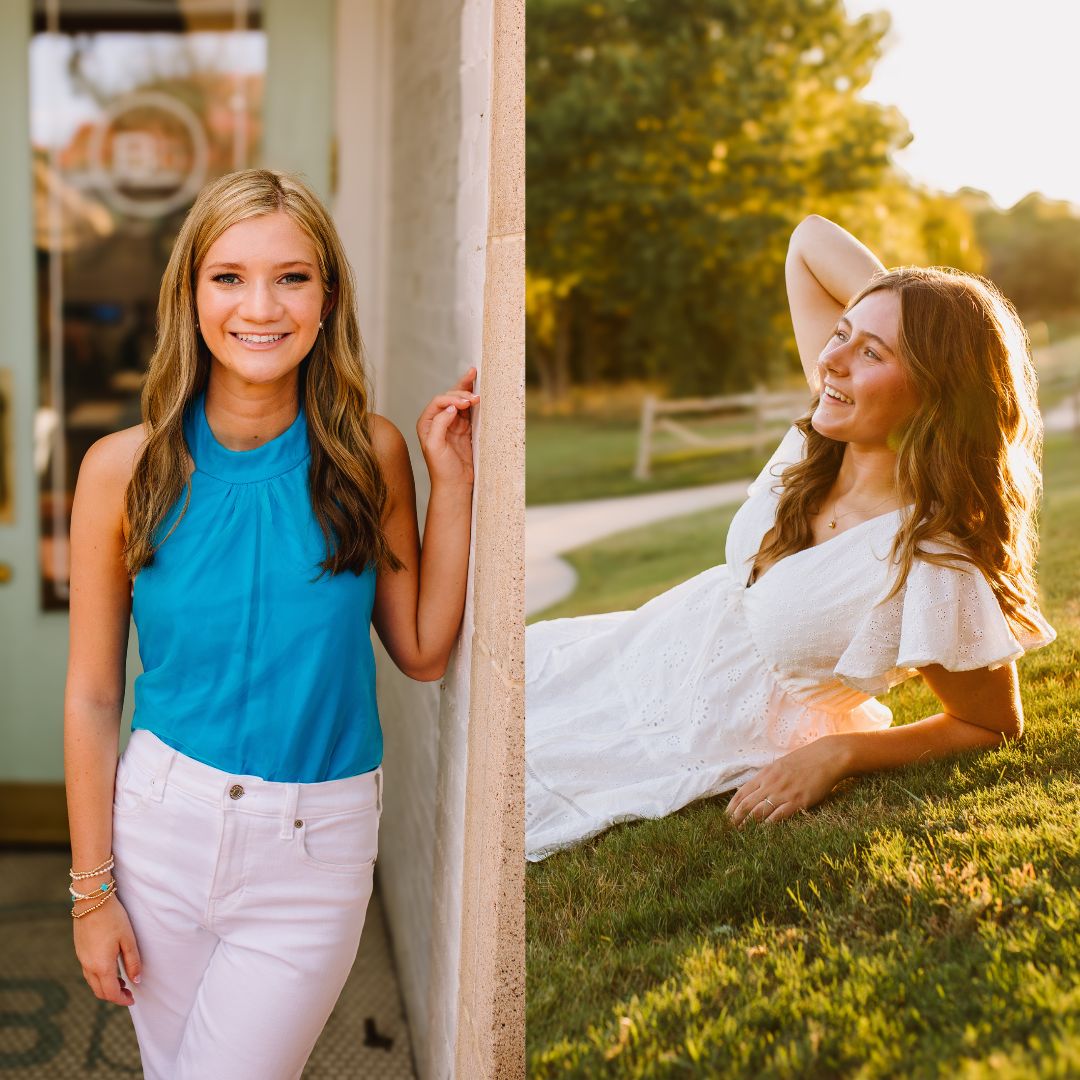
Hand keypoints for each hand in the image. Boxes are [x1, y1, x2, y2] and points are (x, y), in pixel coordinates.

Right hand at [72, 894, 141, 1006]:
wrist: (91, 901)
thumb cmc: (113, 918)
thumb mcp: (128, 939)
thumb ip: (133, 961)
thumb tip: (136, 980)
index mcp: (101, 966)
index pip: (111, 992)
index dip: (122, 999)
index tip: (132, 999)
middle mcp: (88, 966)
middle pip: (99, 991)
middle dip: (114, 996)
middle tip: (128, 992)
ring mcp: (81, 959)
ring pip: (92, 982)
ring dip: (106, 987)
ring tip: (122, 981)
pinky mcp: (79, 951)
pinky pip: (88, 972)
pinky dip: (99, 977)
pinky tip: (109, 968)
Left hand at [416, 367, 477, 489]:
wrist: (455, 485)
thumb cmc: (441, 469)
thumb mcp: (434, 446)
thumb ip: (440, 423)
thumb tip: (451, 407)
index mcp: (427, 423)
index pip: (439, 402)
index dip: (452, 398)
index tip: (465, 403)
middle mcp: (438, 421)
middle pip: (450, 398)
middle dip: (462, 392)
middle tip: (475, 396)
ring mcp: (452, 424)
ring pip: (460, 402)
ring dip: (468, 393)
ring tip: (478, 383)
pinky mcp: (465, 430)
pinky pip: (470, 412)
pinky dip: (475, 404)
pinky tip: (480, 397)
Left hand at [726, 736, 848, 825]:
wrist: (826, 757)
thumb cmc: (803, 762)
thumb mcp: (779, 766)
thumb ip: (766, 778)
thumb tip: (752, 790)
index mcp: (764, 774)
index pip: (741, 793)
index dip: (731, 808)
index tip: (725, 818)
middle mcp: (770, 784)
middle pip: (746, 805)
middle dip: (736, 820)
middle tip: (728, 831)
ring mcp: (784, 793)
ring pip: (759, 812)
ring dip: (748, 825)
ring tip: (741, 835)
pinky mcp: (798, 801)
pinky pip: (779, 816)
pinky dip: (769, 825)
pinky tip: (762, 834)